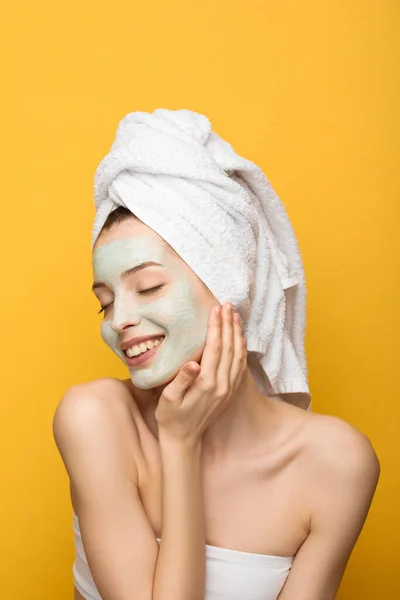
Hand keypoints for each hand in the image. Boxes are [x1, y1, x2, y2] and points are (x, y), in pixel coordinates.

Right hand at [154, 303, 246, 446]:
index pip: (215, 348)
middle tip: (227, 305)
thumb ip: (182, 380)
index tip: (215, 309)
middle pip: (229, 348)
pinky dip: (242, 349)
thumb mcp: (169, 399)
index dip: (216, 327)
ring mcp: (229, 389)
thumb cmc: (171, 417)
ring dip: (237, 334)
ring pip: (238, 356)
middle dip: (228, 324)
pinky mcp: (231, 393)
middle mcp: (222, 385)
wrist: (184, 440)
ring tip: (235, 316)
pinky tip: (239, 339)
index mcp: (207, 384)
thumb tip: (193, 363)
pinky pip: (241, 367)